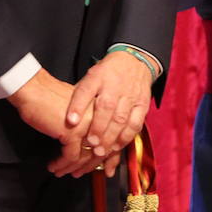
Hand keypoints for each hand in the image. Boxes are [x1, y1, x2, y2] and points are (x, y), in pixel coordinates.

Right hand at [6, 70, 103, 177]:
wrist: (33, 89)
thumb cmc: (48, 97)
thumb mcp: (74, 111)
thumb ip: (84, 123)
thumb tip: (87, 144)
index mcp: (99, 110)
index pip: (108, 138)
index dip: (102, 156)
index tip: (95, 166)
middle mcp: (96, 117)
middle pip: (99, 150)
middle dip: (88, 166)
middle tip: (80, 173)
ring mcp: (85, 125)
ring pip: (85, 156)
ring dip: (72, 168)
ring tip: (62, 172)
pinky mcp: (71, 133)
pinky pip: (70, 157)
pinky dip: (61, 165)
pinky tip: (54, 166)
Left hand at [65, 50, 153, 168]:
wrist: (134, 61)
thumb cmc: (108, 73)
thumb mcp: (90, 77)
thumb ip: (81, 95)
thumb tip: (69, 119)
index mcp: (98, 76)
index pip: (86, 90)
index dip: (77, 106)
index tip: (71, 121)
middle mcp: (115, 85)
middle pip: (106, 108)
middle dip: (98, 128)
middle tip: (90, 144)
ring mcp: (131, 95)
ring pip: (121, 118)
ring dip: (111, 137)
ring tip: (101, 150)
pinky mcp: (143, 104)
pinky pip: (136, 123)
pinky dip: (126, 136)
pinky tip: (117, 146)